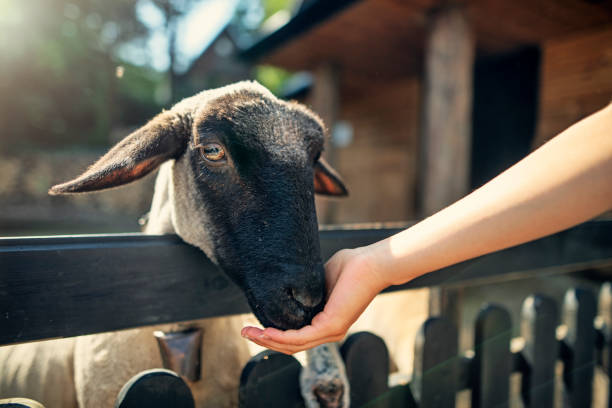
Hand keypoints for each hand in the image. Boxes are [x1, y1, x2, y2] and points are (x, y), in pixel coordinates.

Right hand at [241, 247, 388, 353]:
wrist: (370, 263)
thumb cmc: (350, 267)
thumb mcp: (319, 279)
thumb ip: (305, 288)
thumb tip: (287, 284)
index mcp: (325, 322)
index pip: (295, 336)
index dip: (273, 334)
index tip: (253, 327)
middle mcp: (328, 332)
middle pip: (290, 345)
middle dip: (264, 341)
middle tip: (244, 333)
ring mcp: (331, 332)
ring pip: (293, 344)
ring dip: (267, 340)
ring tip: (248, 333)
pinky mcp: (332, 326)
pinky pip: (301, 337)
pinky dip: (281, 336)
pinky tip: (266, 331)